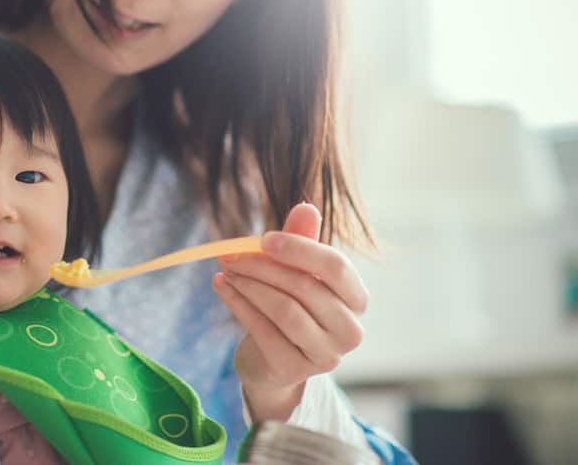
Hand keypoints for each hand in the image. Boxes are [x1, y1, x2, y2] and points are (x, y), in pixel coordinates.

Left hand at [212, 202, 367, 421]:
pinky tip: (221, 286)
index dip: (299, 249)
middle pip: (305, 287)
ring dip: (248, 284)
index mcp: (357, 299)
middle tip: (229, 253)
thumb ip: (302, 241)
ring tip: (226, 269)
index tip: (263, 240)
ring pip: (284, 310)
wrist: (269, 358)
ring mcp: (325, 356)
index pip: (336, 267)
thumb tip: (306, 207)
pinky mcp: (294, 371)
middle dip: (262, 266)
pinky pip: (263, 330)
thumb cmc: (289, 304)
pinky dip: (237, 303)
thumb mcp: (295, 271)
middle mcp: (350, 331)